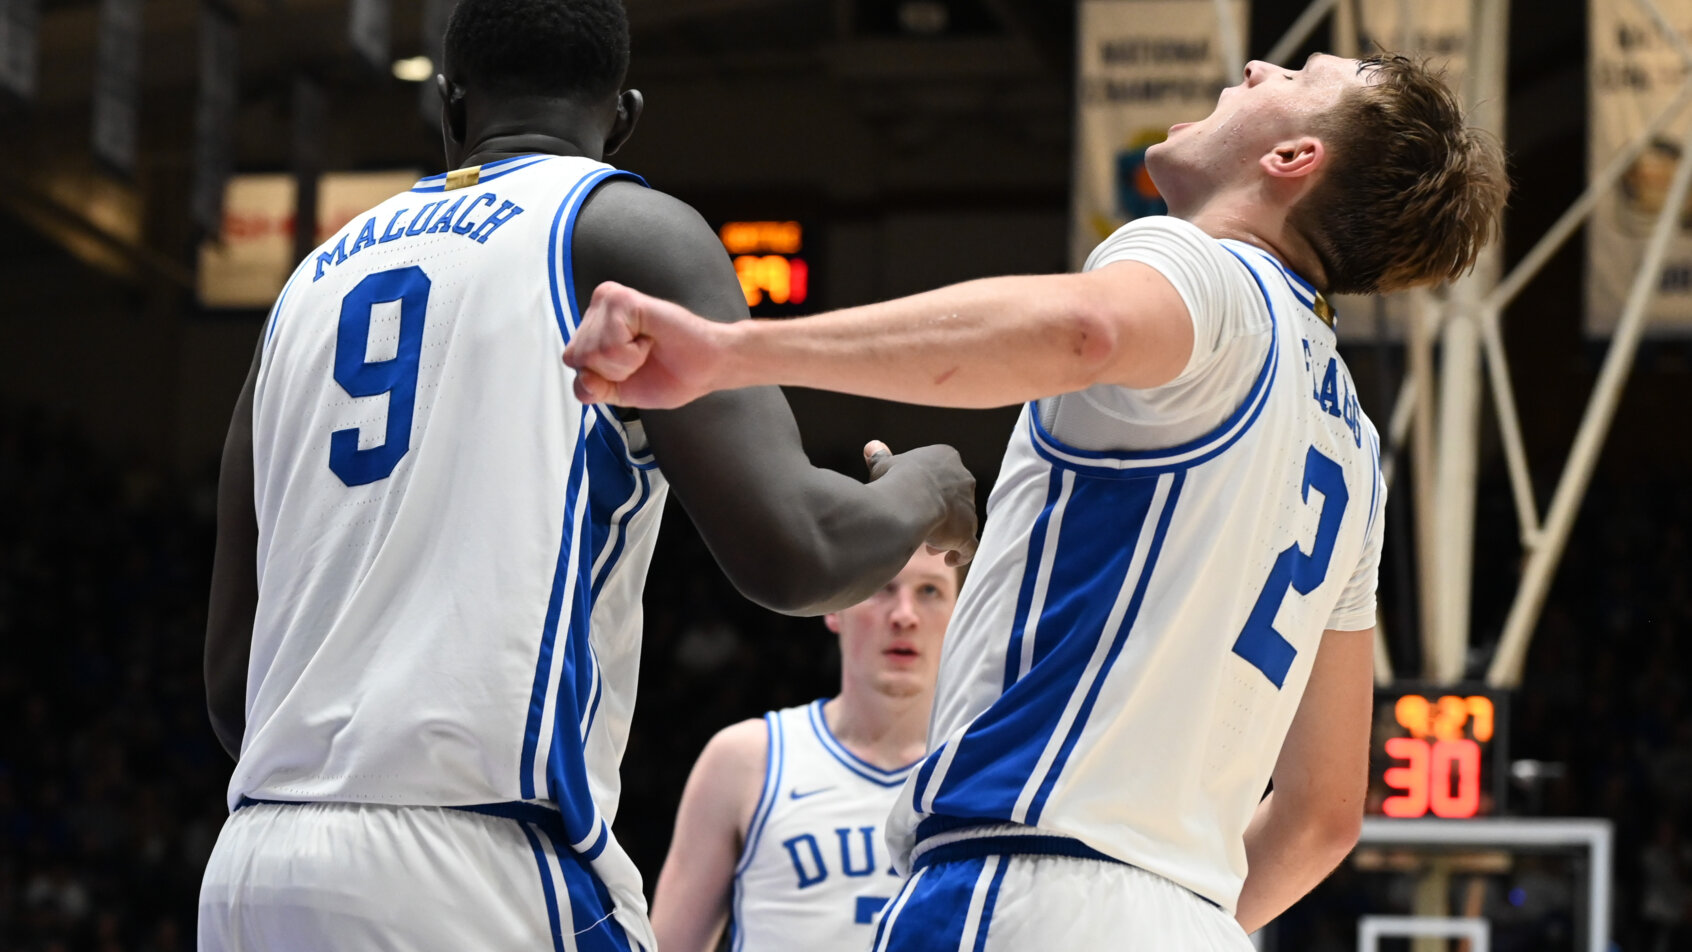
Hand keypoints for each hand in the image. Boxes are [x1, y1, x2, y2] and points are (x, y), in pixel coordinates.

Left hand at [562, 282, 729, 408]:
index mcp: (592, 328)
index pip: (572, 363)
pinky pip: (609, 344)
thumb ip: (592, 390)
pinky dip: (632, 354)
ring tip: (646, 348)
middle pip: (576, 357)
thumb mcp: (619, 392)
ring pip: (591, 352)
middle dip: (612, 372)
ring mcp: (609, 301)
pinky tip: (649, 340)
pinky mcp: (623, 299)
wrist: (706, 367)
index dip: (602, 379)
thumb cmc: (671, 374)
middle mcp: (597, 309)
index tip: (632, 368)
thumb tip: (583, 377)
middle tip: (641, 358)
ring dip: (625, 363)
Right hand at [863, 440, 978, 566]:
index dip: (931, 490)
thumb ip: (882, 458)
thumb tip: (872, 447)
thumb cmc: (894, 480)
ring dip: (948, 534)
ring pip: (963, 522)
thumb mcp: (884, 466)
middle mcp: (964, 479)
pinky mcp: (968, 531)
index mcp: (946, 458)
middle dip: (942, 513)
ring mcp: (969, 506)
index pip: (943, 474)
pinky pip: (970, 546)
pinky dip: (961, 553)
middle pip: (956, 498)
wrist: (907, 502)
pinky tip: (949, 559)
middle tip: (926, 527)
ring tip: (931, 548)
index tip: (917, 502)